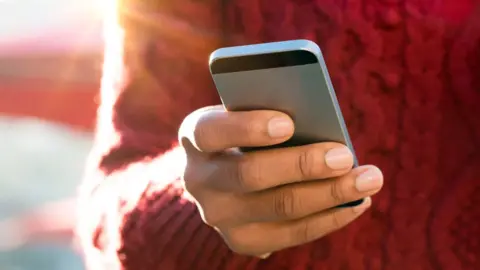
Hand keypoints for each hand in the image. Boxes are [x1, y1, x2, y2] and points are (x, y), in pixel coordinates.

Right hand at [179, 105, 382, 256]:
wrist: (227, 175)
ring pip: (278, 208)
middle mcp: (198, 179)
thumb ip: (272, 112)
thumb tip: (323, 125)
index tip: (288, 123)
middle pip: (250, 175)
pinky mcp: (242, 240)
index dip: (247, 128)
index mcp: (195, 136)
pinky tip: (357, 203)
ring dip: (329, 194)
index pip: (210, 131)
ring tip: (368, 179)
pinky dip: (330, 218)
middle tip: (345, 156)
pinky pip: (292, 234)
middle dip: (303, 165)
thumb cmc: (250, 132)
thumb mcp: (249, 114)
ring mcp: (218, 216)